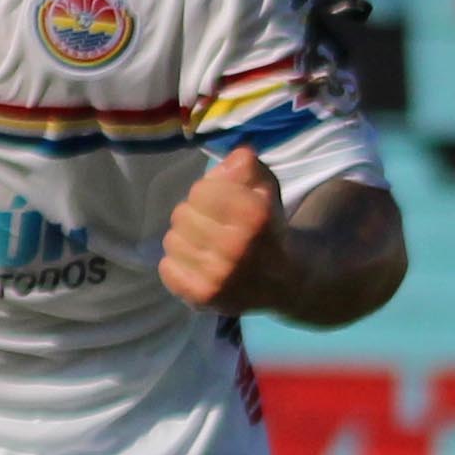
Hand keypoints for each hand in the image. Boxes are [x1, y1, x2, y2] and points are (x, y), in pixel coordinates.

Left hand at [159, 147, 287, 313]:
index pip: (201, 190)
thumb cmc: (269, 228)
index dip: (211, 192)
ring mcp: (217, 276)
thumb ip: (247, 167)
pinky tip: (201, 265)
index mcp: (254, 216)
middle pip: (181, 214)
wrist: (287, 280)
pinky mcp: (202, 297)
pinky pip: (167, 268)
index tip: (225, 203)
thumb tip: (235, 157)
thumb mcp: (265, 190)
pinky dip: (179, 264)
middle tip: (216, 226)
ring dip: (186, 239)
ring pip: (172, 240)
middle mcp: (235, 247)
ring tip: (209, 246)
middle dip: (196, 216)